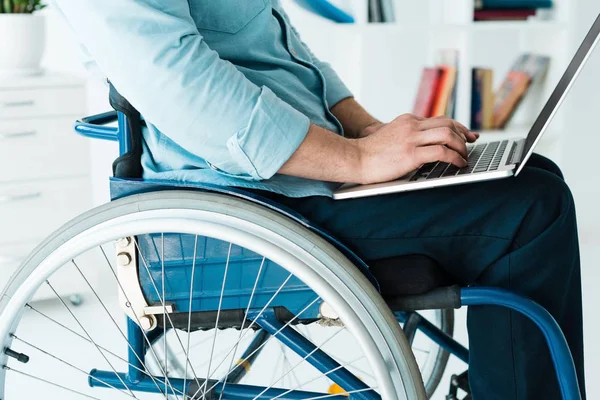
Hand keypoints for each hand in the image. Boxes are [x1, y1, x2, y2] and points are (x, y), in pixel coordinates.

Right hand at [355, 114, 478, 184]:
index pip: (439, 120)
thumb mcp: (389, 136)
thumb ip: (405, 135)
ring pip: (448, 135)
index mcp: (407, 121)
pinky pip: (441, 152)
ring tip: (464, 156)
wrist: (354, 159)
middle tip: (471, 143)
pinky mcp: (411, 154)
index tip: (466, 135)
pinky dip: (455, 158)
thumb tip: (421, 145)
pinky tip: (458, 164)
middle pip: (447, 123)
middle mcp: (411, 126)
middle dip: (463, 133)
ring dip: (461, 146)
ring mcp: (411, 139)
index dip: (456, 127)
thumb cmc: (369, 153)